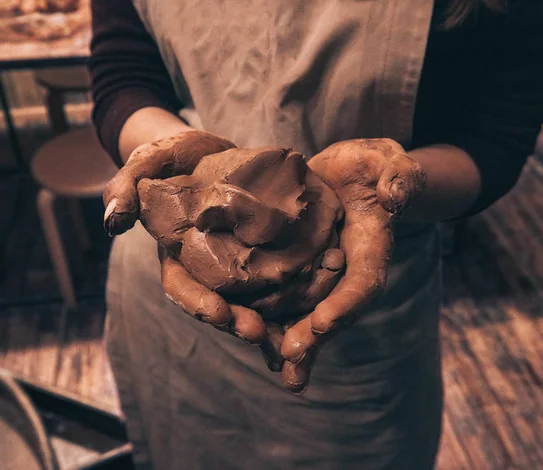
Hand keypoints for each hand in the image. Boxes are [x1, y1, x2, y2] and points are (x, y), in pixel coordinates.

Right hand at [104, 139, 345, 371]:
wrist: (204, 149)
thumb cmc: (170, 158)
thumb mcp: (144, 165)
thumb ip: (127, 189)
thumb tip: (113, 222)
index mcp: (177, 255)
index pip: (182, 286)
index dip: (198, 303)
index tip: (218, 314)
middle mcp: (208, 264)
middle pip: (223, 302)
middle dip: (238, 321)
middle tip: (259, 334)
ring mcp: (237, 258)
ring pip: (253, 298)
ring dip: (271, 320)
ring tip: (289, 339)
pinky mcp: (264, 246)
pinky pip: (280, 271)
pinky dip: (296, 288)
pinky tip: (319, 297)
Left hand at [278, 138, 426, 392]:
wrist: (346, 174)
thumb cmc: (369, 165)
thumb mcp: (386, 160)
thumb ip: (397, 174)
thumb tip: (394, 195)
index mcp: (371, 248)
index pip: (363, 281)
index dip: (346, 304)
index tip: (324, 323)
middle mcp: (345, 270)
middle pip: (332, 309)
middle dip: (313, 335)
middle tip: (291, 357)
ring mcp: (319, 273)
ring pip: (306, 312)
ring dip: (289, 338)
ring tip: (275, 363)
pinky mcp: (295, 267)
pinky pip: (282, 295)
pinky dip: (269, 317)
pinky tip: (249, 334)